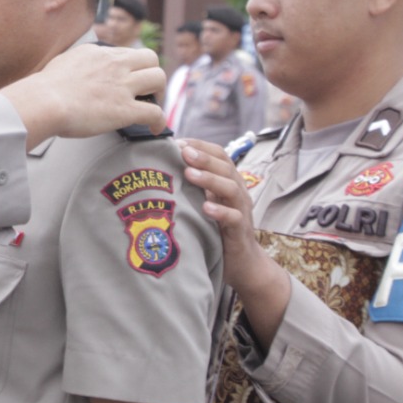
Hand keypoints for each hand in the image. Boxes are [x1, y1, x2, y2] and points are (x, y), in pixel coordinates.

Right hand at [1, 44, 164, 145]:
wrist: (44, 101)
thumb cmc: (44, 88)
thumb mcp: (63, 62)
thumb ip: (77, 62)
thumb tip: (76, 70)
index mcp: (99, 53)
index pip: (127, 53)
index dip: (131, 67)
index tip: (128, 79)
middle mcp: (115, 65)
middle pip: (150, 58)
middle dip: (151, 73)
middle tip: (145, 90)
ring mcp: (123, 86)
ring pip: (159, 79)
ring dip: (159, 93)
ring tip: (151, 106)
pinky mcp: (126, 109)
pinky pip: (156, 112)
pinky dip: (160, 121)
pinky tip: (156, 129)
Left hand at [177, 140, 262, 273]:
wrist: (241, 261)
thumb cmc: (216, 227)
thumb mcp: (204, 201)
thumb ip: (192, 184)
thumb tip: (162, 163)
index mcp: (228, 180)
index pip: (219, 154)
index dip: (200, 145)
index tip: (177, 141)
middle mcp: (237, 192)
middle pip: (225, 167)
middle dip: (203, 157)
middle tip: (183, 152)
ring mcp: (240, 210)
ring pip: (231, 188)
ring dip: (209, 179)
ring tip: (189, 174)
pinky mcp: (240, 231)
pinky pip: (234, 218)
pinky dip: (221, 211)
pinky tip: (206, 207)